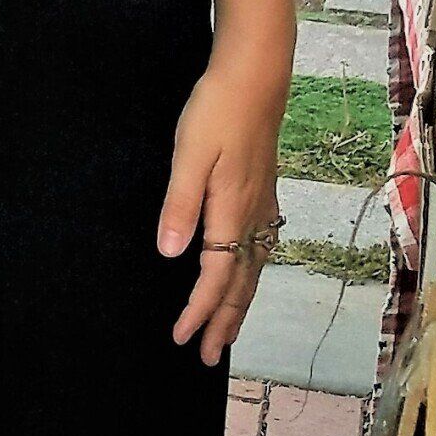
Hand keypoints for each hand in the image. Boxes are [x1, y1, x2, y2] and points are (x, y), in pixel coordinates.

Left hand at [157, 54, 286, 366]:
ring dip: (238, 304)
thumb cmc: (216, 111)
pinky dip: (251, 275)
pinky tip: (247, 274)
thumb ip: (180, 204)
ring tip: (227, 331)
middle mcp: (252, 216)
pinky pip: (260, 249)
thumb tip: (171, 255)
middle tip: (207, 357)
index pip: (215, 276)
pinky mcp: (264, 192)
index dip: (200, 310)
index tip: (182, 338)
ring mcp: (262, 205)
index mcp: (230, 211)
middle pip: (239, 283)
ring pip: (253, 269)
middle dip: (223, 322)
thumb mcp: (189, 153)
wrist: (255, 78)